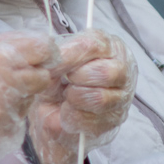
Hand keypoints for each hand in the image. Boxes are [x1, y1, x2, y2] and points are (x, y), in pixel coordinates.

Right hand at [0, 32, 57, 163]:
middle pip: (42, 78)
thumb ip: (0, 48)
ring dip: (19, 97)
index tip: (41, 54)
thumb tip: (26, 46)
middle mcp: (1, 85)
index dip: (44, 51)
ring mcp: (1, 112)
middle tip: (20, 74)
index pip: (42, 49)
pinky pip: (15, 121)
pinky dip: (6, 116)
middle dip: (35, 75)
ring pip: (29, 102)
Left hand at [27, 30, 136, 163]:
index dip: (74, 53)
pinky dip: (79, 119)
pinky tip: (69, 115)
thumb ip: (48, 51)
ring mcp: (121, 96)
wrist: (42, 116)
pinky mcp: (114, 121)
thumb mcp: (42, 59)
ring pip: (105, 97)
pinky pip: (99, 121)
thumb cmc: (46, 82)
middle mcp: (120, 67)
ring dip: (78, 99)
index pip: (95, 42)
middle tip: (62, 84)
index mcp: (104, 44)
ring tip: (66, 98)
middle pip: (108, 71)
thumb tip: (46, 48)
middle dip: (77, 79)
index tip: (56, 63)